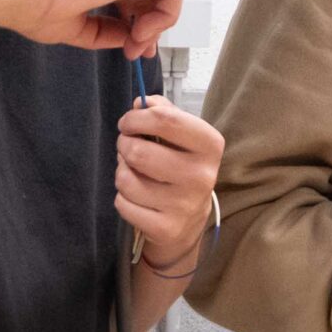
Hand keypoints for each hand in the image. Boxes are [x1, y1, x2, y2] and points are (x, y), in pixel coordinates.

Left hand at [118, 97, 224, 267]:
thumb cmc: (181, 168)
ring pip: (126, 179)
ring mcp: (184, 205)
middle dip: (123, 145)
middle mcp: (202, 176)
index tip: (127, 122)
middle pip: (139, 151)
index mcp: (210, 146)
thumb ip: (163, 113)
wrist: (189, 223)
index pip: (166, 120)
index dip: (136, 118)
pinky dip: (122, 198)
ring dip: (122, 172)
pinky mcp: (165, 229)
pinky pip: (123, 203)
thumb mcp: (182, 138)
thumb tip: (140, 103)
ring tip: (133, 173)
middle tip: (127, 147)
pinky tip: (137, 198)